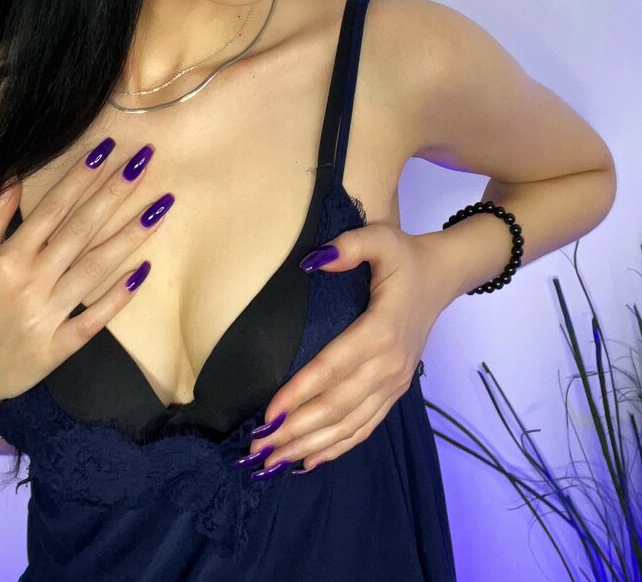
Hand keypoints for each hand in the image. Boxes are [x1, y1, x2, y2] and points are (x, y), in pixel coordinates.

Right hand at [0, 138, 171, 419]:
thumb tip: (13, 179)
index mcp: (7, 259)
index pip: (52, 208)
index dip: (81, 176)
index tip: (107, 149)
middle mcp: (30, 283)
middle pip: (81, 230)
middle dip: (114, 193)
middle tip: (144, 162)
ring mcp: (47, 315)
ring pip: (95, 268)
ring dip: (130, 236)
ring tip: (160, 208)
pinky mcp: (59, 347)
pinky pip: (95, 318)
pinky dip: (119, 295)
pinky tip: (145, 270)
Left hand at [244, 224, 454, 473]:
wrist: (443, 276)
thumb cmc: (405, 257)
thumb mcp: (381, 238)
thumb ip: (349, 245)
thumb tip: (312, 261)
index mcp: (380, 331)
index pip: (333, 368)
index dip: (300, 392)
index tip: (268, 413)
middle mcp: (388, 365)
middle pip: (337, 406)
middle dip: (295, 430)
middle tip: (257, 448)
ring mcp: (394, 383)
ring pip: (349, 424)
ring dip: (310, 445)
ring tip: (273, 462)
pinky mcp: (395, 390)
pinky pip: (365, 427)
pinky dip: (337, 447)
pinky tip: (308, 461)